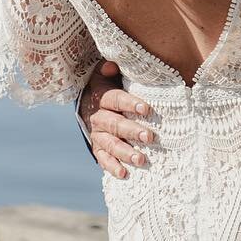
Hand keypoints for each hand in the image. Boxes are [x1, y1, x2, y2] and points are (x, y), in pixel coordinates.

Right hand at [80, 59, 157, 177]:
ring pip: (110, 144)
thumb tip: (111, 65)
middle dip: (132, 131)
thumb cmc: (110, 86)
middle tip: (149, 137)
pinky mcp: (97, 148)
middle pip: (114, 124)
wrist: (91, 104)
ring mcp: (97, 134)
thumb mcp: (109, 75)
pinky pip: (103, 159)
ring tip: (141, 160)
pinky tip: (124, 174)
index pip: (115, 99)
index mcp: (102, 97)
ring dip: (125, 152)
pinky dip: (112, 167)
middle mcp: (97, 116)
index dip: (130, 103)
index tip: (146, 109)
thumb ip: (112, 69)